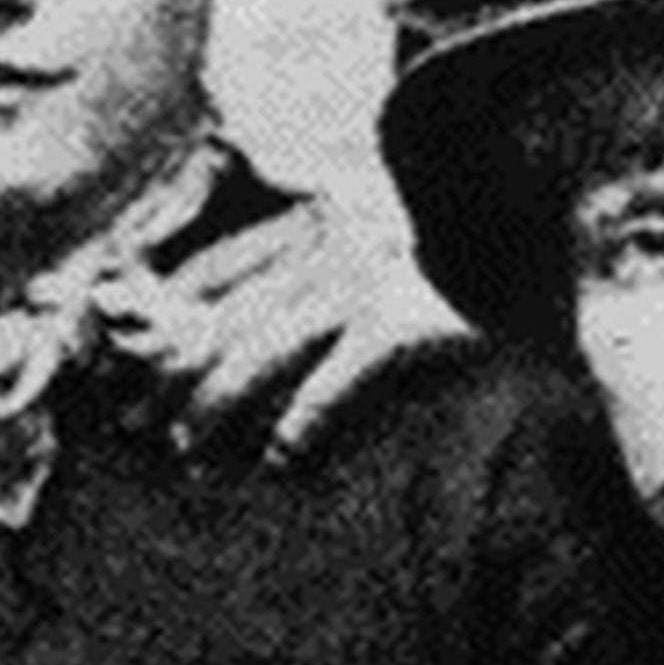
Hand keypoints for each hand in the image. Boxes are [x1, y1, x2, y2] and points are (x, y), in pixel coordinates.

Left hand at [123, 198, 468, 464]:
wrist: (534, 204)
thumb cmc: (460, 229)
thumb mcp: (376, 215)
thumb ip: (317, 242)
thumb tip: (237, 294)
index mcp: (313, 210)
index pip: (218, 274)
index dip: (166, 324)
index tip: (129, 366)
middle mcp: (327, 240)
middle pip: (228, 314)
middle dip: (174, 374)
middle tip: (138, 425)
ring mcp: (364, 278)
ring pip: (265, 346)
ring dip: (217, 403)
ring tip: (186, 451)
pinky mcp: (404, 321)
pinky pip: (338, 377)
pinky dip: (305, 420)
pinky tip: (278, 460)